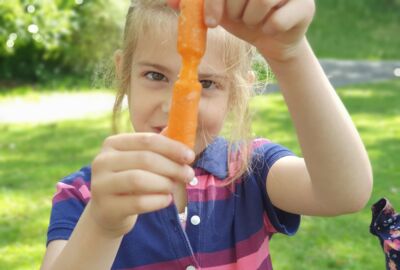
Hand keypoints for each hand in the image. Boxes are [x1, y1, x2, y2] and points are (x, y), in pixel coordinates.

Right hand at [88, 133, 194, 237]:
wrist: (109, 211)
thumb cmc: (131, 180)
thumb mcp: (140, 161)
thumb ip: (159, 147)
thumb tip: (185, 134)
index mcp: (112, 143)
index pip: (147, 140)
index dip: (172, 147)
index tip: (190, 156)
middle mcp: (102, 161)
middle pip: (145, 159)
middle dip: (172, 167)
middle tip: (189, 174)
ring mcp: (101, 184)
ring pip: (139, 179)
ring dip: (164, 183)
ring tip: (174, 187)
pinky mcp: (106, 207)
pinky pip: (138, 202)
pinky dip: (158, 201)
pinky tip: (166, 200)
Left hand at [167, 0, 314, 61]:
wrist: (270, 40)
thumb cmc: (241, 18)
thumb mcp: (216, 9)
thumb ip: (195, 3)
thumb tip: (170, 2)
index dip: (214, 0)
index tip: (210, 21)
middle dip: (233, 10)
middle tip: (239, 18)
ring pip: (262, 0)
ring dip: (252, 20)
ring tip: (256, 22)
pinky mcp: (305, 6)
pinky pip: (278, 19)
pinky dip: (269, 29)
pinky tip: (272, 27)